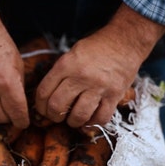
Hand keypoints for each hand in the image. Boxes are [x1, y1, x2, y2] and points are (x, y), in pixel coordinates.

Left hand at [34, 3, 164, 127]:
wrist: (125, 42)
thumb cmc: (96, 48)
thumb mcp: (71, 54)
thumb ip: (59, 73)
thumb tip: (47, 97)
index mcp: (66, 64)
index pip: (44, 92)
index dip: (39, 106)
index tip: (43, 109)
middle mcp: (81, 76)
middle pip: (57, 106)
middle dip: (53, 116)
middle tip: (57, 116)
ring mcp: (99, 87)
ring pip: (78, 116)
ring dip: (72, 122)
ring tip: (73, 119)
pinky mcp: (114, 95)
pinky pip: (101, 118)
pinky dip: (93, 123)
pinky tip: (89, 119)